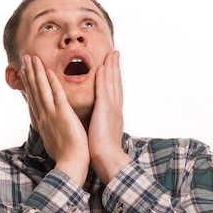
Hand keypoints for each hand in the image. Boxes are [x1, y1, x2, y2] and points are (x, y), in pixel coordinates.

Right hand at [20, 55, 89, 186]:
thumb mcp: (54, 142)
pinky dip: (51, 81)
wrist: (71, 167)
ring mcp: (51, 115)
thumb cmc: (66, 157)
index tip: (24, 72)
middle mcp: (43, 116)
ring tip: (31, 58)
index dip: (28, 84)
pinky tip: (48, 70)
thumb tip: (49, 128)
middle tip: (24, 59)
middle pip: (34, 91)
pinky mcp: (62, 114)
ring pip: (41, 89)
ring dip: (36, 72)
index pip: (33, 99)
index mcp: (42, 122)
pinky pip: (56, 94)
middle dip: (29, 73)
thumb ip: (52, 131)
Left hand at [88, 51, 131, 183]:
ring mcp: (111, 107)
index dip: (114, 76)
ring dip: (111, 66)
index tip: (112, 64)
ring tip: (111, 53)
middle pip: (116, 82)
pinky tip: (102, 68)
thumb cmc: (102, 150)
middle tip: (115, 52)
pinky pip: (103, 90)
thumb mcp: (102, 132)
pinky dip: (103, 78)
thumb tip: (96, 119)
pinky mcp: (105, 110)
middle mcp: (115, 107)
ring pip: (111, 82)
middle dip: (115, 66)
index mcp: (114, 112)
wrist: (108, 159)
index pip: (114, 89)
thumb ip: (100, 122)